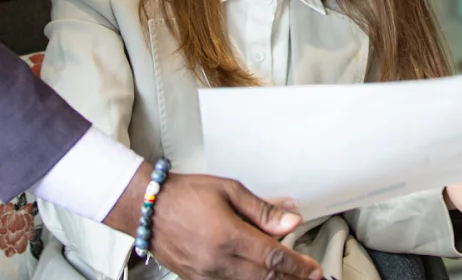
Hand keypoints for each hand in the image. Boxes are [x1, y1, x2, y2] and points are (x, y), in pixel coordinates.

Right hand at [104, 168, 322, 279]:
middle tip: (310, 277)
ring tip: (292, 279)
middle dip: (292, 279)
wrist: (147, 208)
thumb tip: (291, 220)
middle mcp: (217, 261)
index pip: (273, 258)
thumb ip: (263, 210)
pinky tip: (262, 279)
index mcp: (228, 237)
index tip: (313, 269)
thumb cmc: (184, 195)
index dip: (298, 267)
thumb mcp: (229, 191)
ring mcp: (206, 275)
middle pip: (265, 279)